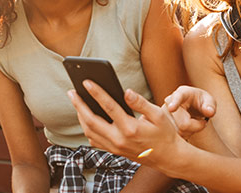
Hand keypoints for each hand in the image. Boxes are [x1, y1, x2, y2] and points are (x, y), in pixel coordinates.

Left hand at [67, 80, 183, 164]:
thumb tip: (126, 91)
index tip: (86, 82)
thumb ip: (141, 103)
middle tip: (71, 92)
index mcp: (131, 128)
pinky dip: (87, 128)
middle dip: (79, 105)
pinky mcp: (114, 151)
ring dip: (80, 116)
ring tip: (76, 102)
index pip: (109, 107)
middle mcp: (119, 139)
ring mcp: (115, 147)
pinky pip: (94, 140)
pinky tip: (85, 118)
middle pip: (91, 121)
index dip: (96, 92)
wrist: (168, 158)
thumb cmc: (165, 134)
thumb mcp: (159, 115)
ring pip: (89, 132)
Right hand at [164, 86, 216, 138]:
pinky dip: (186, 134)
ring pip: (179, 131)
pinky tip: (188, 128)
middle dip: (196, 126)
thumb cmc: (201, 102)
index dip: (174, 103)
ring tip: (195, 123)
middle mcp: (169, 102)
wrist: (193, 107)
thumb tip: (209, 112)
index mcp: (182, 93)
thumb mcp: (209, 101)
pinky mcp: (163, 125)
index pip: (177, 97)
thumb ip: (210, 105)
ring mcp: (164, 114)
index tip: (171, 108)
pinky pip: (176, 136)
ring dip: (191, 131)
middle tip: (203, 122)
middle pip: (182, 123)